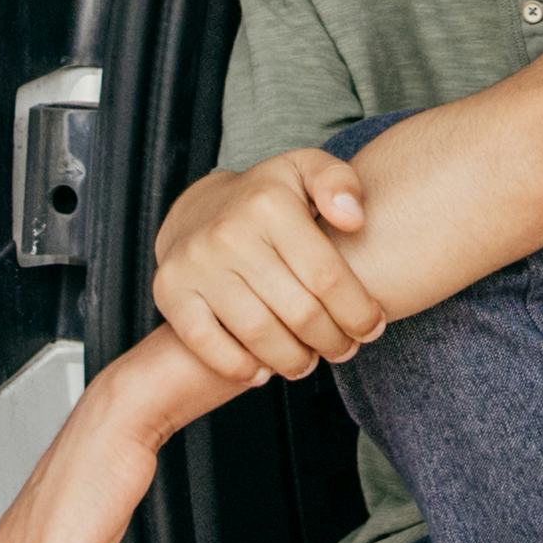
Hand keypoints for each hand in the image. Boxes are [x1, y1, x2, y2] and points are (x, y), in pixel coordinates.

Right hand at [148, 146, 388, 393]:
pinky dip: (240, 367)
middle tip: (344, 349)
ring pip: (260, 335)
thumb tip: (354, 219)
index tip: (372, 327)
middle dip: (333, 341)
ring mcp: (196, 264)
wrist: (197, 209)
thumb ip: (340, 183)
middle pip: (299, 312)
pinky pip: (208, 345)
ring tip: (309, 362)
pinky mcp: (170, 291)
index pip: (327, 276)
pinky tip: (263, 370)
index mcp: (270, 204)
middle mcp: (229, 233)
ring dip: (294, 360)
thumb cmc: (268, 199)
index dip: (357, 311)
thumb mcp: (306, 171)